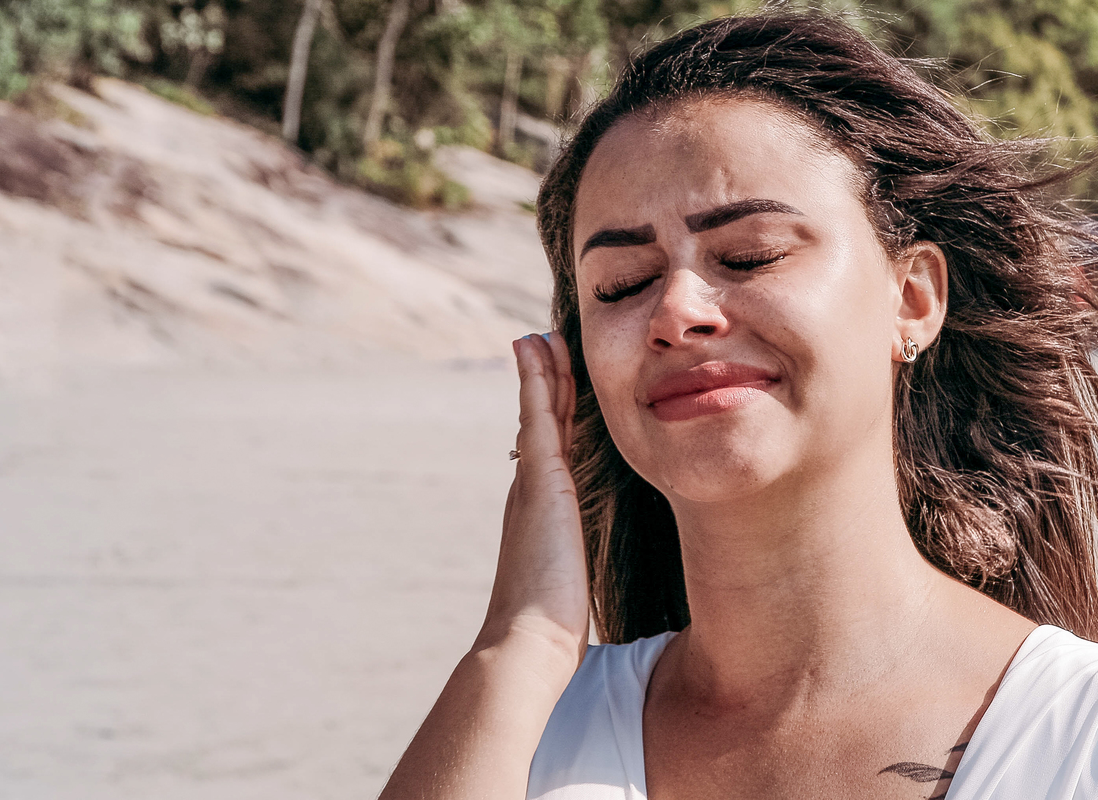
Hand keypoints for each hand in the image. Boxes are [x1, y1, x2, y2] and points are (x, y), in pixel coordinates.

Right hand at [476, 332, 588, 668]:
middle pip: (542, 420)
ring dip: (541, 369)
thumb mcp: (564, 583)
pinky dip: (537, 379)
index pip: (549, 448)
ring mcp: (532, 481)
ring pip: (540, 410)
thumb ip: (566, 566)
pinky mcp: (541, 479)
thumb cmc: (549, 624)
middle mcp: (530, 488)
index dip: (552, 412)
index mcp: (539, 509)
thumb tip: (568, 576)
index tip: (555, 381)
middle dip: (546, 380)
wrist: (529, 640)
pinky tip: (536, 348)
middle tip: (544, 342)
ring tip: (541, 334)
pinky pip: (539, 415)